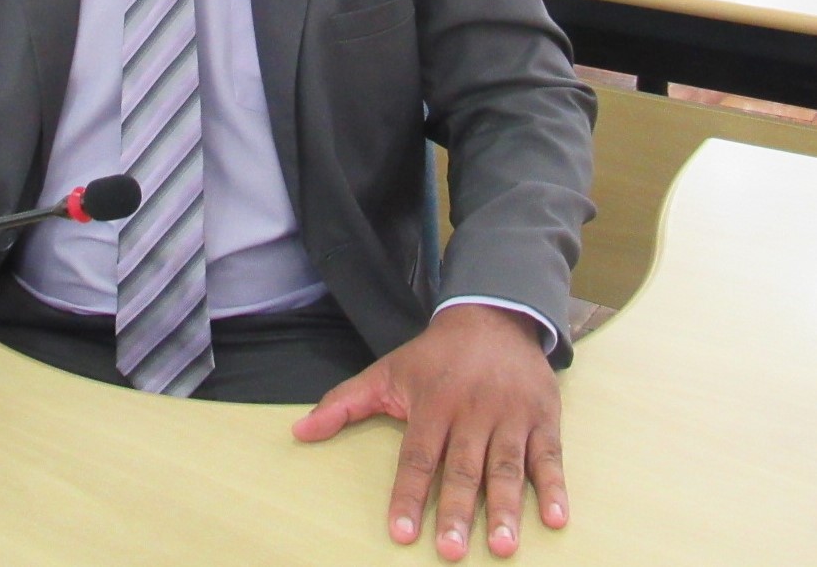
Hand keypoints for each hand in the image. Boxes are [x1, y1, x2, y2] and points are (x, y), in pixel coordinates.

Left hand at [292, 305, 565, 560]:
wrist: (492, 315)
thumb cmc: (433, 356)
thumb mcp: (386, 371)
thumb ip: (344, 403)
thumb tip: (299, 432)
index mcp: (432, 404)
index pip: (417, 457)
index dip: (409, 495)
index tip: (402, 533)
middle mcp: (471, 411)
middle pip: (463, 468)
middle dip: (458, 511)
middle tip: (453, 552)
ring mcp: (510, 416)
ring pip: (507, 467)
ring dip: (507, 508)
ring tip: (502, 547)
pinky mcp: (543, 418)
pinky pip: (550, 457)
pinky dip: (555, 488)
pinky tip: (558, 519)